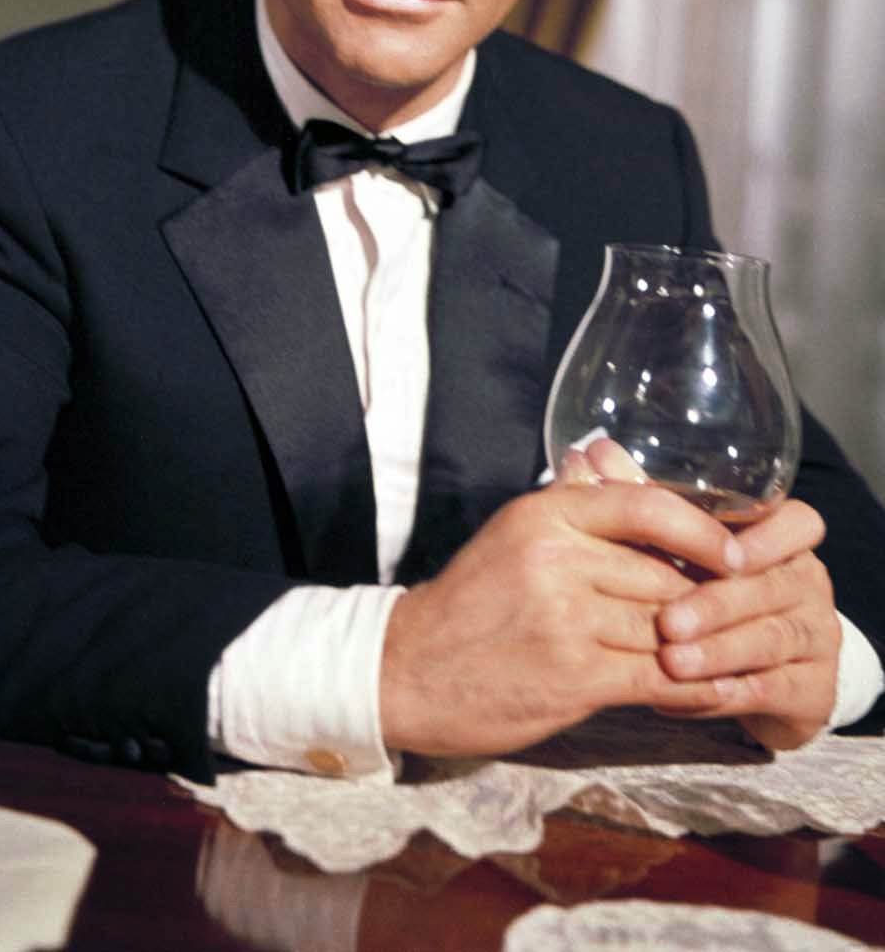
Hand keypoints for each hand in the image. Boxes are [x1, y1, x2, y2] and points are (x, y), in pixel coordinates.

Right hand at [379, 482, 743, 758]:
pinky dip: (689, 686)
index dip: (702, 528)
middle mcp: (556, 560)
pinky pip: (654, 677)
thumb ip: (566, 503)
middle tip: (740, 610)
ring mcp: (565, 620)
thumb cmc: (469, 602)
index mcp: (544, 516)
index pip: (645, 506)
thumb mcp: (512, 535)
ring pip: (665, 627)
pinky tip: (708, 689)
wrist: (406, 668)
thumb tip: (603, 457)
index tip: (737, 550)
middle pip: (664, 573)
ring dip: (701, 646)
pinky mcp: (573, 677)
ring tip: (731, 653)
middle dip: (704, 597)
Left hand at [655, 498, 840, 749]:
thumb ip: (643, 499)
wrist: (758, 671)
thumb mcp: (682, 547)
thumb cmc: (707, 588)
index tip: (722, 553)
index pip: (799, 522)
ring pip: (772, 640)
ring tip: (670, 662)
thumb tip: (596, 450)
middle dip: (716, 604)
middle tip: (666, 623)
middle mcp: (807, 582)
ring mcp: (816, 637)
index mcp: (784, 539)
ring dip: (717, 652)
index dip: (766, 537)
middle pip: (772, 586)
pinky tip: (686, 696)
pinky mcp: (813, 690)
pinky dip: (727, 693)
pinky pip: (772, 690)